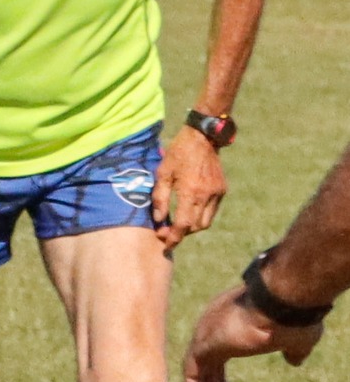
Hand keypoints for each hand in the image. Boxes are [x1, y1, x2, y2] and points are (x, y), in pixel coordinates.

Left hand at [151, 126, 226, 250]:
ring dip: (192, 228)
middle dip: (181, 234)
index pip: (183, 225)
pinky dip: (200, 217)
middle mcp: (206, 195)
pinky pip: (212, 211)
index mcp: (190, 192)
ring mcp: (216, 193)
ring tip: (178, 225)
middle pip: (195, 227)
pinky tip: (189, 212)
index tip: (165, 244)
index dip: (174, 238)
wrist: (203, 138)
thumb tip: (159, 220)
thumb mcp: (162, 173)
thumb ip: (160, 198)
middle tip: (167, 233)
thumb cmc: (178, 154)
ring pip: (205, 222)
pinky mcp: (222, 189)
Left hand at [182, 285, 322, 381]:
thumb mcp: (297, 336)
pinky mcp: (202, 344)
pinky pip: (192, 372)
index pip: (223, 350)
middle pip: (209, 360)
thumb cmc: (292, 317)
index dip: (222, 375)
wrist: (283, 303)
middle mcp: (216, 323)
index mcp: (236, 320)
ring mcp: (207, 332)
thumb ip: (293, 348)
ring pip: (199, 367)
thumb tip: (295, 360)